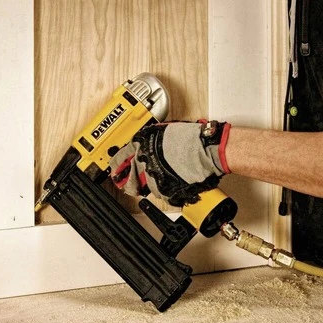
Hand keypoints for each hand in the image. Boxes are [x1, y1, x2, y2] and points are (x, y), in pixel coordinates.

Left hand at [108, 119, 230, 206]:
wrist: (207, 150)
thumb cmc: (191, 139)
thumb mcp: (163, 131)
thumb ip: (148, 138)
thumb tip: (141, 142)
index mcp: (143, 147)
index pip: (121, 157)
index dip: (117, 162)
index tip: (115, 166)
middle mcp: (146, 165)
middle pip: (128, 176)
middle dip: (125, 178)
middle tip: (123, 179)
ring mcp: (155, 179)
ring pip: (142, 186)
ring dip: (143, 183)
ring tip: (150, 179)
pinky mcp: (166, 190)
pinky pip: (157, 191)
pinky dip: (159, 187)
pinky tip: (164, 181)